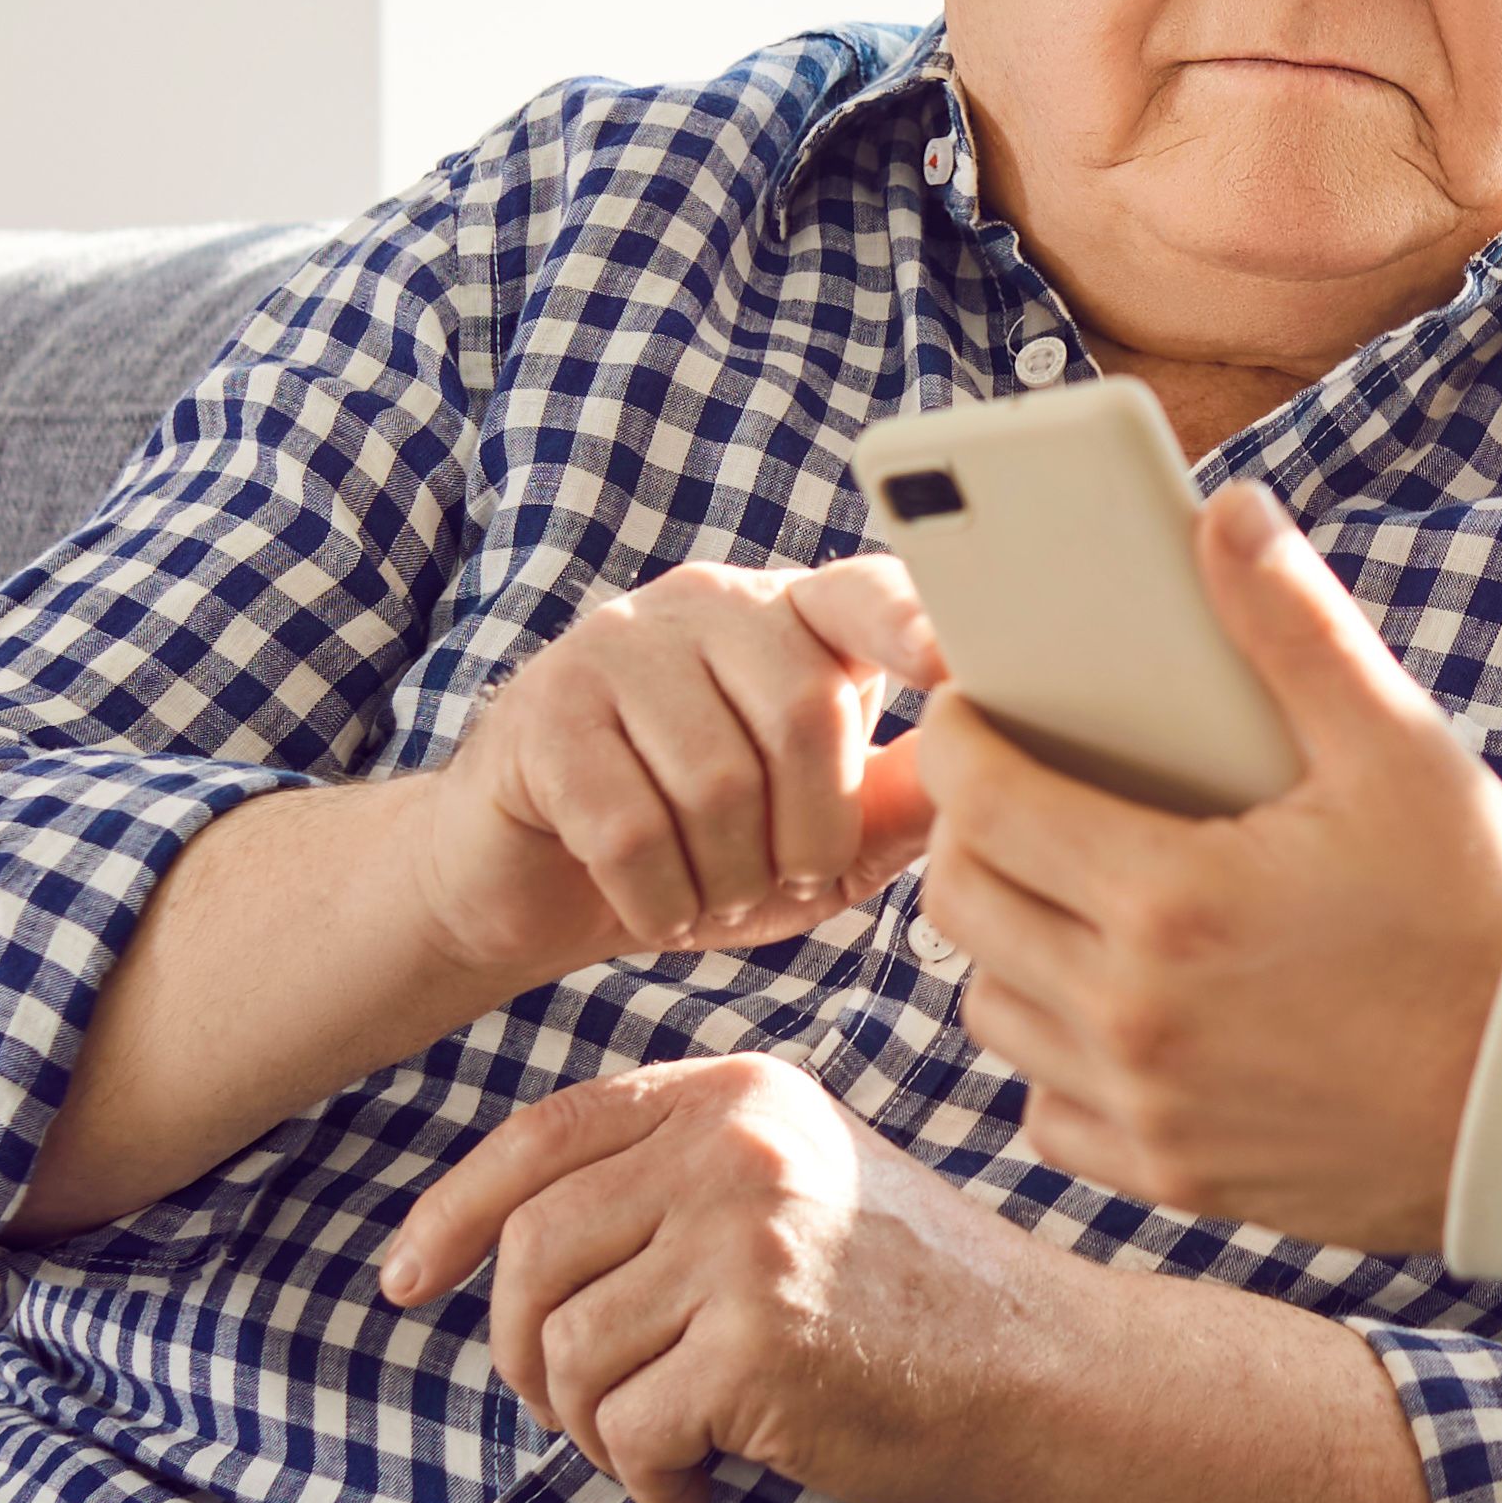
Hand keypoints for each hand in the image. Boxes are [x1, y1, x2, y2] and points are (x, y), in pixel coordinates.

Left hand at [373, 1052, 1078, 1502]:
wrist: (1039, 1375)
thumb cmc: (909, 1296)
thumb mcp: (798, 1181)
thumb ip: (672, 1174)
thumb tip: (501, 1237)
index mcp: (738, 1094)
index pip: (544, 1135)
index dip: (453, 1212)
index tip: (403, 1279)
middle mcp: (738, 1151)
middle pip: (534, 1255)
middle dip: (521, 1354)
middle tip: (566, 1411)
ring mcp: (750, 1245)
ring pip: (569, 1354)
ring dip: (592, 1430)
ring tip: (664, 1451)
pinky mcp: (761, 1348)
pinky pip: (628, 1432)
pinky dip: (646, 1483)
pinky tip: (703, 1489)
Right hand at [416, 557, 942, 978]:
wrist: (534, 883)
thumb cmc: (700, 856)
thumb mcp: (818, 849)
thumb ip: (891, 812)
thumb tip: (967, 777)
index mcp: (792, 617)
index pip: (864, 596)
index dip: (910, 625)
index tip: (950, 664)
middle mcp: (708, 604)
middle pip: (804, 712)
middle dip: (809, 835)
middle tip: (781, 880)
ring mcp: (618, 644)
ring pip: (717, 781)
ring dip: (727, 878)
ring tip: (710, 894)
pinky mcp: (546, 711)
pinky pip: (631, 828)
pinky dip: (657, 897)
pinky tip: (654, 906)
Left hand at [915, 489, 1501, 1256]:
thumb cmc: (1489, 917)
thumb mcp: (1406, 752)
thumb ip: (1298, 626)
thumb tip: (1223, 512)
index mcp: (1170, 899)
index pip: (978, 798)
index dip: (960, 735)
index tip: (977, 706)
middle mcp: (1134, 1016)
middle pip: (961, 903)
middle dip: (969, 831)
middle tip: (1020, 789)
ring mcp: (1149, 1110)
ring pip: (992, 1008)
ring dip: (1009, 942)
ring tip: (1069, 892)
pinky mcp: (1176, 1180)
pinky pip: (1050, 1111)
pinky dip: (1060, 1055)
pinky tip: (1120, 1006)